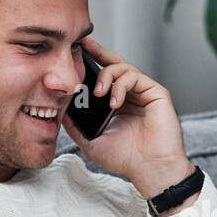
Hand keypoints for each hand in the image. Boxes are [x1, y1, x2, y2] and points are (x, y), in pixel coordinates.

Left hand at [60, 36, 194, 198]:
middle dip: (97, 53)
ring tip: (99, 93)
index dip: (91, 63)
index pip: (104, 77)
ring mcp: (144, 93)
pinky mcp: (157, 93)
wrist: (150, 169)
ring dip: (107, 76)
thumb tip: (60, 111)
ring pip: (123, 68)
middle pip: (114, 64)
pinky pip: (135, 77)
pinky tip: (114, 102)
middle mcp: (131, 95)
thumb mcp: (91, 141)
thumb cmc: (127, 159)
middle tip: (83, 46)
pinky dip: (121, 86)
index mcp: (118, 104)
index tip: (75, 54)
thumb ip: (76, 126)